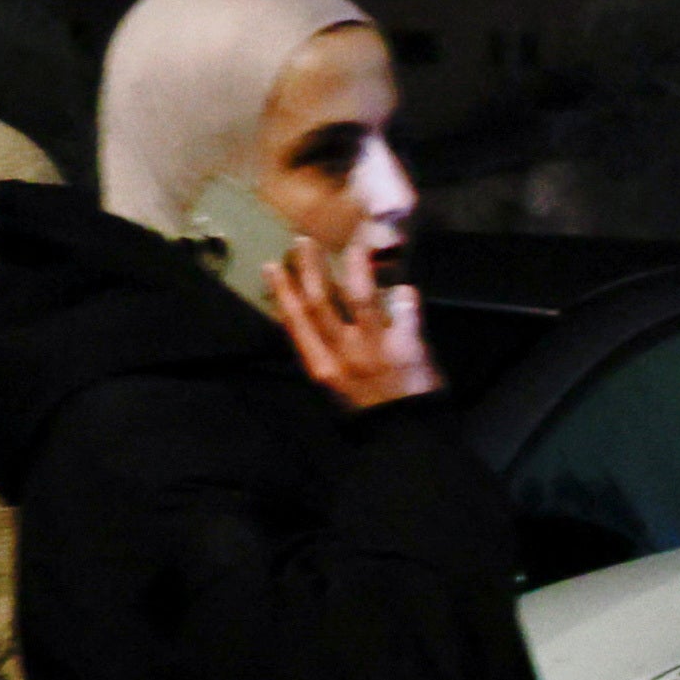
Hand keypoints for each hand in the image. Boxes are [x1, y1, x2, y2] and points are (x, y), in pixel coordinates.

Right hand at [269, 235, 438, 411]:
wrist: (406, 437)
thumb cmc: (369, 410)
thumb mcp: (336, 388)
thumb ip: (326, 355)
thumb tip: (313, 321)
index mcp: (322, 366)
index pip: (296, 322)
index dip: (283, 292)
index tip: (273, 267)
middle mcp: (343, 353)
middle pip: (320, 301)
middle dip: (310, 269)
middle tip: (303, 242)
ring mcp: (374, 347)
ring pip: (359, 296)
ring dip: (354, 266)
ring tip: (353, 246)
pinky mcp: (406, 346)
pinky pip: (404, 310)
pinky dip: (405, 297)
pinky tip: (406, 287)